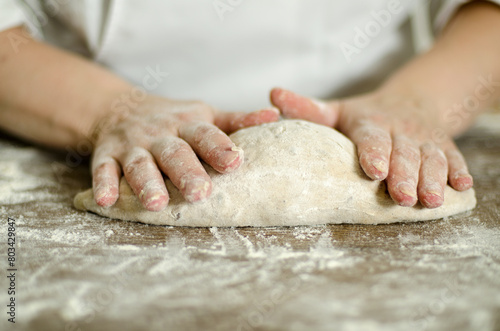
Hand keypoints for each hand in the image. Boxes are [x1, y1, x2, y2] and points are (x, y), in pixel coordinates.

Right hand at [91, 95, 278, 210]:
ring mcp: (132, 145)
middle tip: (202, 193)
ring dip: (147, 183)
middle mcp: (161, 134)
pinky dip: (104, 185)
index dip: (220, 148)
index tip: (236, 163)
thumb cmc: (175, 120)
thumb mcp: (205, 115)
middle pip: (174, 153)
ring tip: (157, 204)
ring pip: (140, 164)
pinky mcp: (107, 155)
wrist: (122, 108)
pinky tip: (107, 201)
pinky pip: (103, 169)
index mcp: (188, 124)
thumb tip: (274, 117)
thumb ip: (237, 121)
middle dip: (187, 172)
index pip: (206, 135)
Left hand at [270, 88, 472, 207]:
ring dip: (432, 179)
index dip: (375, 154)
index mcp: (371, 123)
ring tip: (430, 201)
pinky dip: (459, 171)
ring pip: (431, 158)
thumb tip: (272, 95)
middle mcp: (400, 130)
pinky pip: (454, 158)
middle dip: (405, 175)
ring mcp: (425, 139)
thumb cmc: (365, 116)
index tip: (374, 171)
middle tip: (402, 197)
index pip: (372, 138)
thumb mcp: (336, 111)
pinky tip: (462, 188)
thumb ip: (306, 109)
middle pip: (404, 152)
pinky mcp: (444, 146)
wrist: (409, 102)